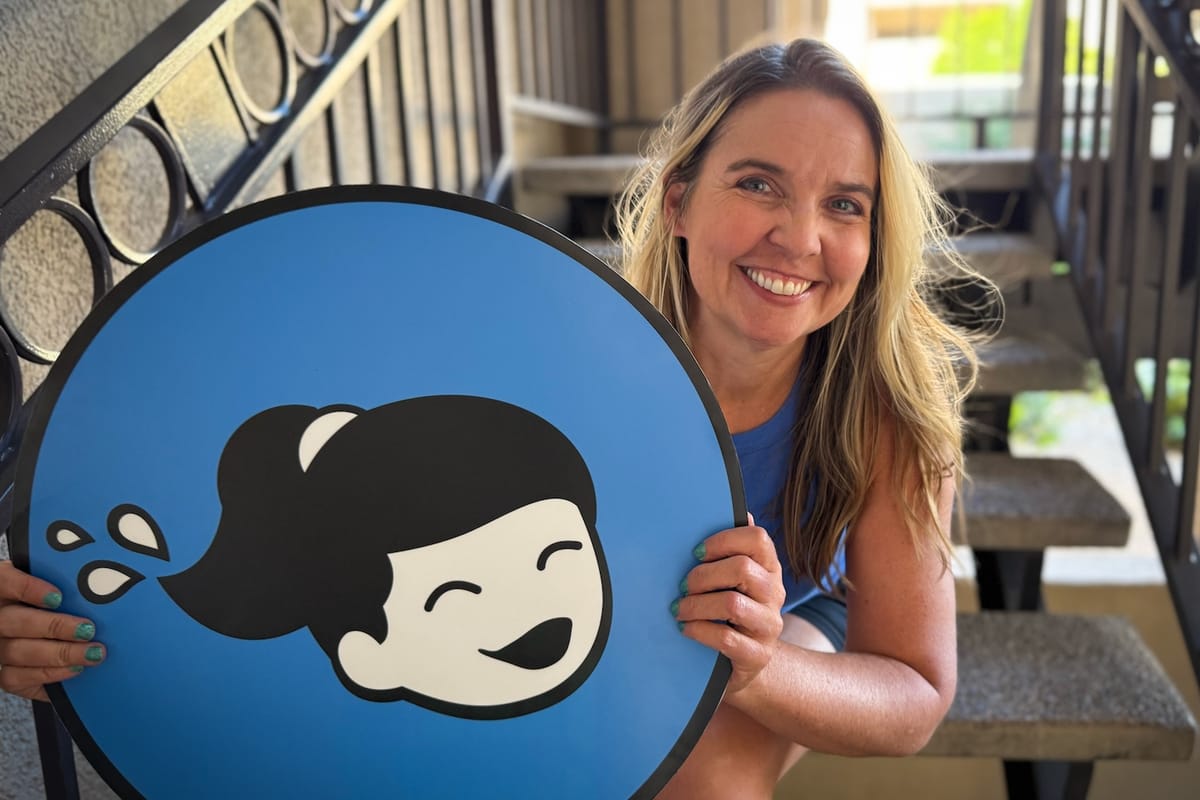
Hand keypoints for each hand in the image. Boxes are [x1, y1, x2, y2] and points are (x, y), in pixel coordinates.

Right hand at [0, 560, 104, 700]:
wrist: (57, 639)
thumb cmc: (62, 606)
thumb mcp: (62, 589)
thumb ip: (69, 585)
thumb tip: (101, 584)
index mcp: (4, 590)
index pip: (4, 581)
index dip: (27, 588)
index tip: (58, 597)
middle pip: (12, 621)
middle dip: (54, 626)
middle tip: (88, 630)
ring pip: (16, 652)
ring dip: (59, 654)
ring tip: (91, 653)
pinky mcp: (6, 674)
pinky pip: (16, 678)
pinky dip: (49, 674)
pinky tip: (75, 669)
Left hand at [674, 518, 785, 694]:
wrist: (745, 665)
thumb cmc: (731, 612)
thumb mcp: (733, 580)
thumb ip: (732, 549)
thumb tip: (739, 510)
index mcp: (768, 568)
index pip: (758, 539)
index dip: (724, 539)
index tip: (696, 551)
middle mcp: (774, 594)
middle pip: (742, 569)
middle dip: (703, 575)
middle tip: (683, 586)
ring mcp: (769, 626)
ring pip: (733, 603)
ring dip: (697, 604)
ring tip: (679, 609)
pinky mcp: (758, 656)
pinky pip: (727, 638)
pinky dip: (699, 630)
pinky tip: (686, 629)